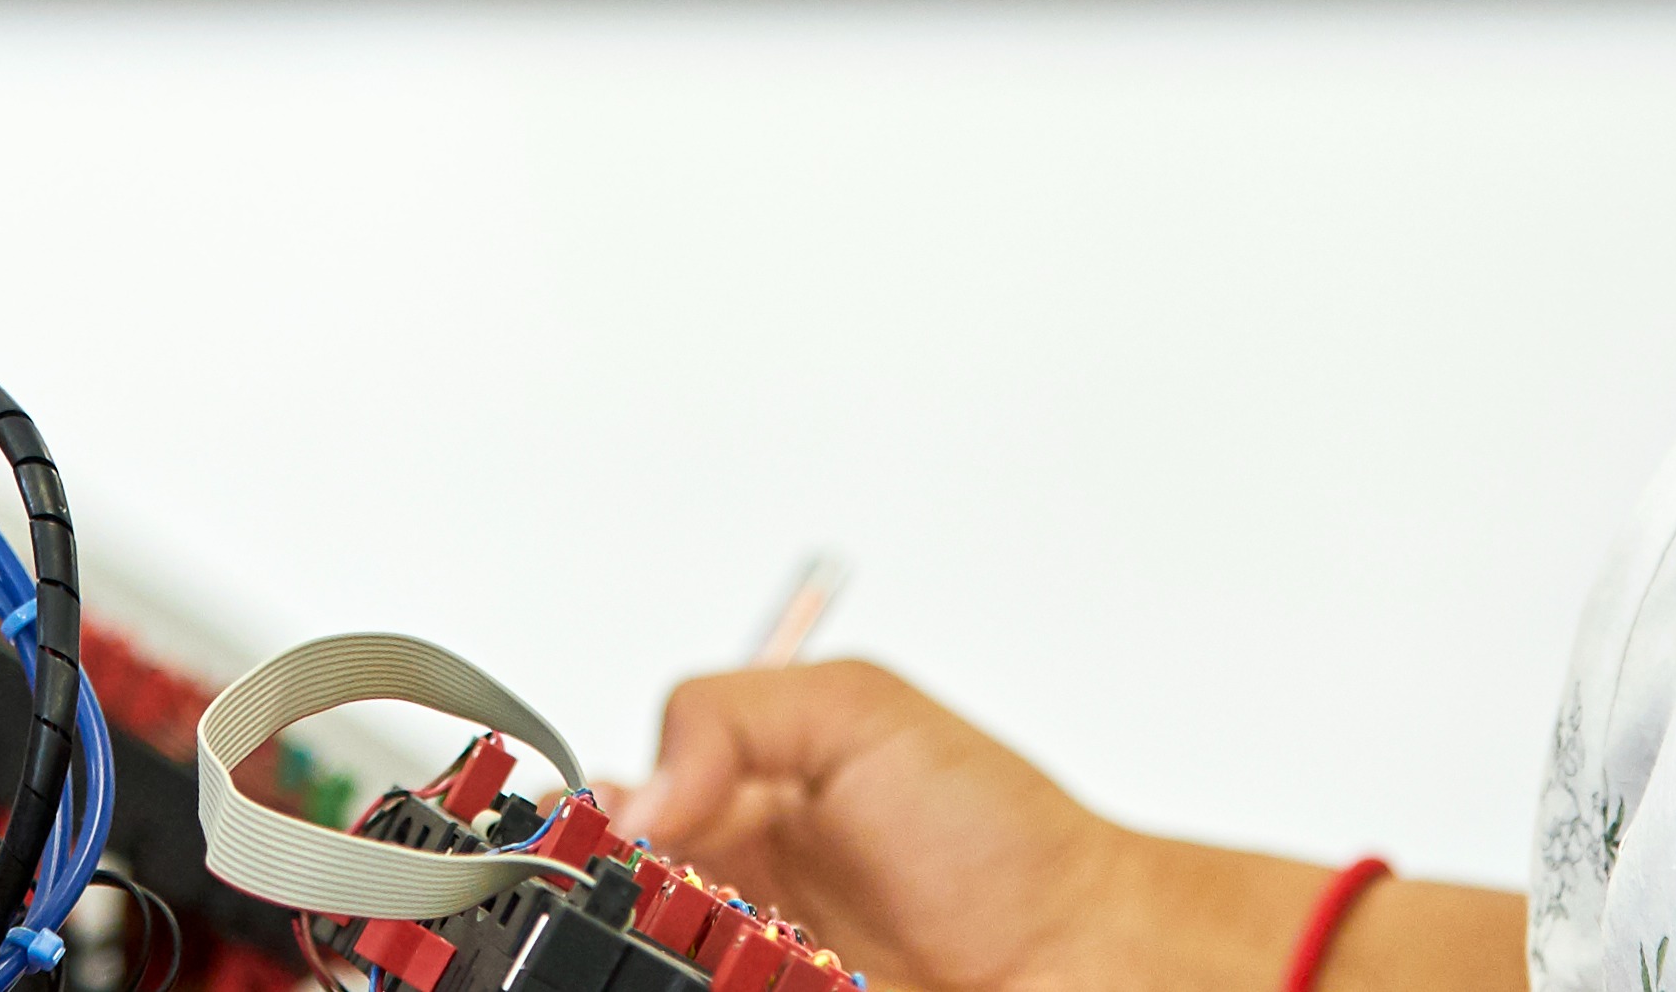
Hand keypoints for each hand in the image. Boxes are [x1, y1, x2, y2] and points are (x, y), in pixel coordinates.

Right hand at [624, 664, 1265, 991]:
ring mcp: (754, 975)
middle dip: (612, 903)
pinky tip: (766, 971)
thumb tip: (634, 793)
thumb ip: (728, 715)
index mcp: (737, 806)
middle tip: (664, 893)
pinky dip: (710, 985)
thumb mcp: (862, 711)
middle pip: (611, 912)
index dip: (584, 824)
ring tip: (746, 937)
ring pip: (649, 967)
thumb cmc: (1006, 839)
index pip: (611, 813)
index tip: (594, 831)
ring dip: (662, 955)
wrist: (1091, 955)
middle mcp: (728, 903)